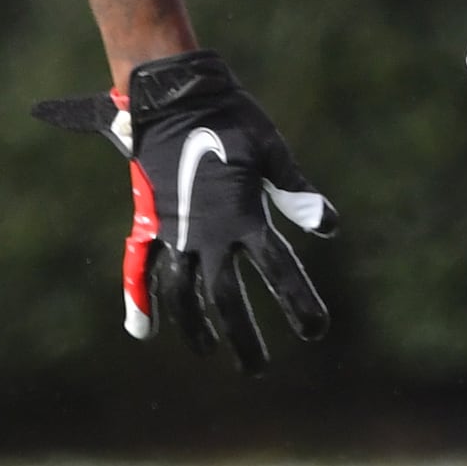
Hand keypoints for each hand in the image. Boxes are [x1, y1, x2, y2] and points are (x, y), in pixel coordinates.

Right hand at [32, 50, 331, 371]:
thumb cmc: (230, 117)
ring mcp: (175, 230)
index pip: (279, 268)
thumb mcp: (270, 149)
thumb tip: (326, 227)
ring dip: (194, 326)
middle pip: (225, 298)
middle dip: (242, 336)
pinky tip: (143, 332)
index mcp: (243, 214)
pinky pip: (140, 268)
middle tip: (257, 369)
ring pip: (181, 293)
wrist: (172, 95)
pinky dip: (140, 300)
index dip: (299, 301)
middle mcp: (207, 232)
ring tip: (208, 349)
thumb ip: (296, 191)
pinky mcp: (151, 222)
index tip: (315, 330)